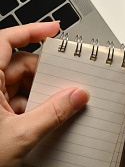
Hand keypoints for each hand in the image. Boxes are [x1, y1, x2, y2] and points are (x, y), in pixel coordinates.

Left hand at [0, 22, 89, 166]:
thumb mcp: (20, 136)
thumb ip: (53, 114)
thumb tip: (76, 96)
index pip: (4, 42)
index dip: (31, 31)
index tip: (53, 30)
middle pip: (18, 65)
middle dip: (44, 74)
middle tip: (67, 82)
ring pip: (19, 84)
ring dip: (40, 93)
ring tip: (57, 105)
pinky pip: (16, 99)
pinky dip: (32, 105)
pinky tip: (45, 117)